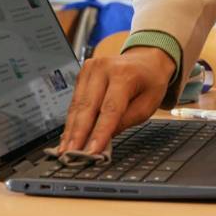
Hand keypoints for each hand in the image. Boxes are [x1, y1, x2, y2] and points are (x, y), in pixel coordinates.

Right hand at [58, 47, 175, 153]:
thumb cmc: (150, 82)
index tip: (91, 151)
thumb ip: (125, 122)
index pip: (109, 109)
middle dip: (78, 134)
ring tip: (66, 150)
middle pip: (88, 107)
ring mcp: (90, 68)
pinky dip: (72, 120)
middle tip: (71, 155)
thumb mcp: (148, 105)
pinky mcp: (82, 73)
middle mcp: (104, 68)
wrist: (147, 59)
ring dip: (71, 130)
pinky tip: (68, 136)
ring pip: (77, 105)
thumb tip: (103, 140)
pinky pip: (75, 100)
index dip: (99, 132)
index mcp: (125, 74)